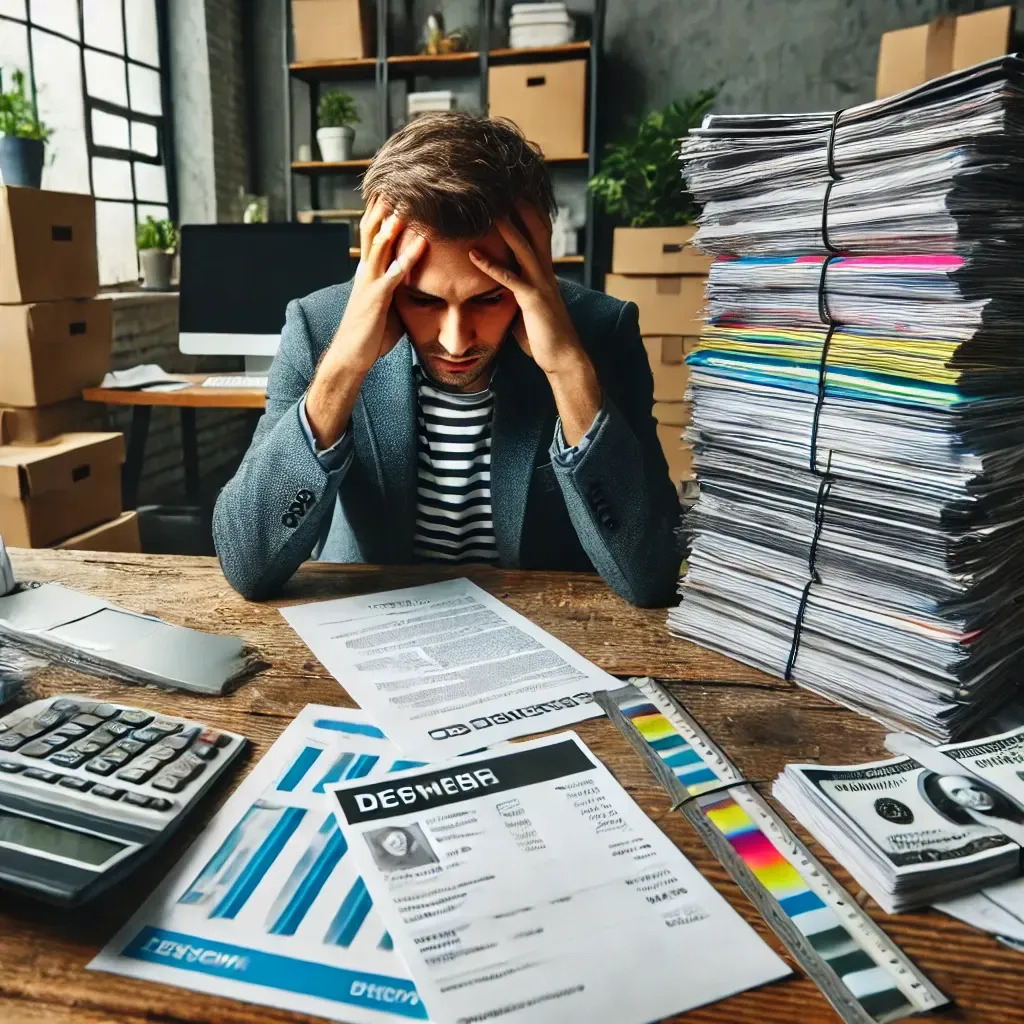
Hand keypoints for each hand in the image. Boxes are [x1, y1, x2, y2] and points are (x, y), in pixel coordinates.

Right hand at [332, 196, 427, 375]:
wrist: (351, 356)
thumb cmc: (369, 334)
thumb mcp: (386, 304)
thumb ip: (396, 287)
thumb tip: (414, 279)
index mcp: (367, 270)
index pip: (372, 232)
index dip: (380, 209)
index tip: (394, 188)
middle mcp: (365, 271)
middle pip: (371, 228)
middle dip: (383, 204)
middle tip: (399, 178)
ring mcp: (370, 282)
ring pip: (379, 243)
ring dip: (394, 221)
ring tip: (408, 200)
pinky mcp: (377, 298)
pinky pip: (393, 273)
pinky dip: (408, 256)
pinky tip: (422, 243)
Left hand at [469, 202, 600, 444]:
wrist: (564, 357)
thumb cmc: (544, 335)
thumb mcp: (527, 306)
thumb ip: (516, 289)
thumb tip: (499, 284)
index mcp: (544, 270)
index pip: (536, 231)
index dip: (525, 208)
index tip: (509, 188)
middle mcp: (545, 271)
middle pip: (532, 228)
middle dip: (517, 204)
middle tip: (498, 180)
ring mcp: (540, 283)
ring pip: (521, 246)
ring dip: (503, 225)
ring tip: (484, 206)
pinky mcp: (532, 300)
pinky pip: (510, 278)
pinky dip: (490, 265)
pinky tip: (473, 254)